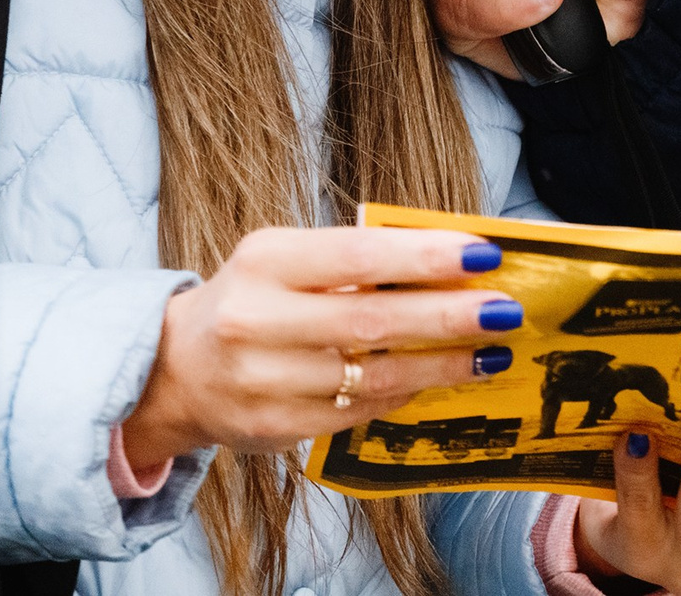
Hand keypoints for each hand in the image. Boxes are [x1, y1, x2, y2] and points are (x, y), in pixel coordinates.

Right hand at [119, 226, 516, 468]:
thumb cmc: (253, 298)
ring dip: (441, 365)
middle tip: (505, 312)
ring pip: (373, 376)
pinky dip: (405, 395)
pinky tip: (438, 380)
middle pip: (373, 320)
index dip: (425, 256)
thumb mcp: (287, 259)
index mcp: (266, 261)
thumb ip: (354, 260)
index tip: (484, 254)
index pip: (358, 256)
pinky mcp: (274, 427)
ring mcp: (263, 380)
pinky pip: (357, 411)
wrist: (175, 369)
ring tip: (490, 353)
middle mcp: (257, 319)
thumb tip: (448, 260)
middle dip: (449, 316)